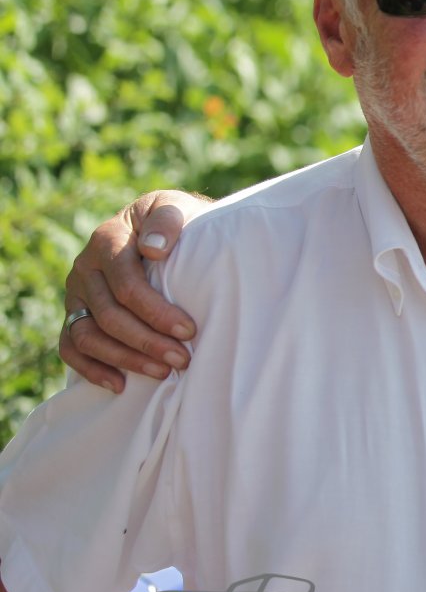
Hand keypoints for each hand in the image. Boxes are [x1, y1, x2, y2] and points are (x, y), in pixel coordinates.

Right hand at [61, 191, 209, 392]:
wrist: (160, 228)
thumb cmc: (173, 221)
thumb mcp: (173, 207)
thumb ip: (167, 219)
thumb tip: (153, 248)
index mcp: (107, 240)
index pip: (126, 284)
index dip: (156, 311)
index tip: (189, 330)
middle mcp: (85, 268)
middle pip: (109, 315)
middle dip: (147, 341)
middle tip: (182, 360)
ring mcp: (76, 294)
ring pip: (88, 336)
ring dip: (125, 359)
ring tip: (162, 373)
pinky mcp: (75, 313)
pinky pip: (70, 347)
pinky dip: (91, 369)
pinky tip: (120, 384)